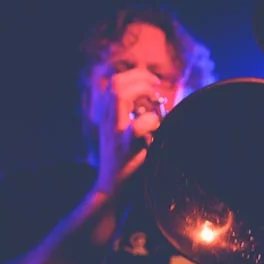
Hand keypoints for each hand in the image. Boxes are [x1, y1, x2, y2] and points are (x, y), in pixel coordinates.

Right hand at [95, 68, 162, 194]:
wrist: (110, 188)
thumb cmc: (123, 161)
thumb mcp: (122, 134)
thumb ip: (133, 117)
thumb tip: (150, 103)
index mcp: (107, 115)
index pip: (115, 82)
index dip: (135, 75)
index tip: (152, 82)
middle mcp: (107, 119)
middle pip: (116, 83)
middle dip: (140, 77)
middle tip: (156, 86)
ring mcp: (114, 130)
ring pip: (121, 94)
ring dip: (142, 91)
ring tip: (155, 100)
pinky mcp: (125, 146)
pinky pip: (138, 125)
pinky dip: (151, 121)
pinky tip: (157, 128)